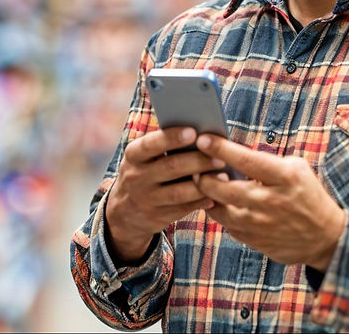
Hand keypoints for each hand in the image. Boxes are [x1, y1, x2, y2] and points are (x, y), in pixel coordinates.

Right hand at [105, 127, 226, 263]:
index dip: (172, 138)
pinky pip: (183, 209)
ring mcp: (146, 199)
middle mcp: (137, 177)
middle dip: (198, 161)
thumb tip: (199, 135)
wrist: (124, 212)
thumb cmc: (144, 172)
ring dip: (204, 183)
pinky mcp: (156, 217)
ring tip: (224, 175)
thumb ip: (163, 146)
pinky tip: (215, 195)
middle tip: (220, 156)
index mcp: (133, 156)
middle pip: (172, 167)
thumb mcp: (143, 158)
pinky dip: (201, 201)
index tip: (193, 132)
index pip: (151, 144)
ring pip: (180, 191)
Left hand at [195, 134, 346, 271]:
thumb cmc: (307, 194)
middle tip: (195, 167)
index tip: (203, 139)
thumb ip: (267, 161)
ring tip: (202, 185)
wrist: (325, 237)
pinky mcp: (256, 241)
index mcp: (284, 177)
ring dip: (207, 196)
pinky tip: (216, 202)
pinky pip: (227, 226)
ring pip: (221, 211)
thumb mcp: (296, 169)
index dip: (221, 149)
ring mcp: (262, 224)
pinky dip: (219, 213)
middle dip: (204, 177)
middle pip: (225, 189)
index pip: (246, 160)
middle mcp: (272, 201)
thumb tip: (232, 154)